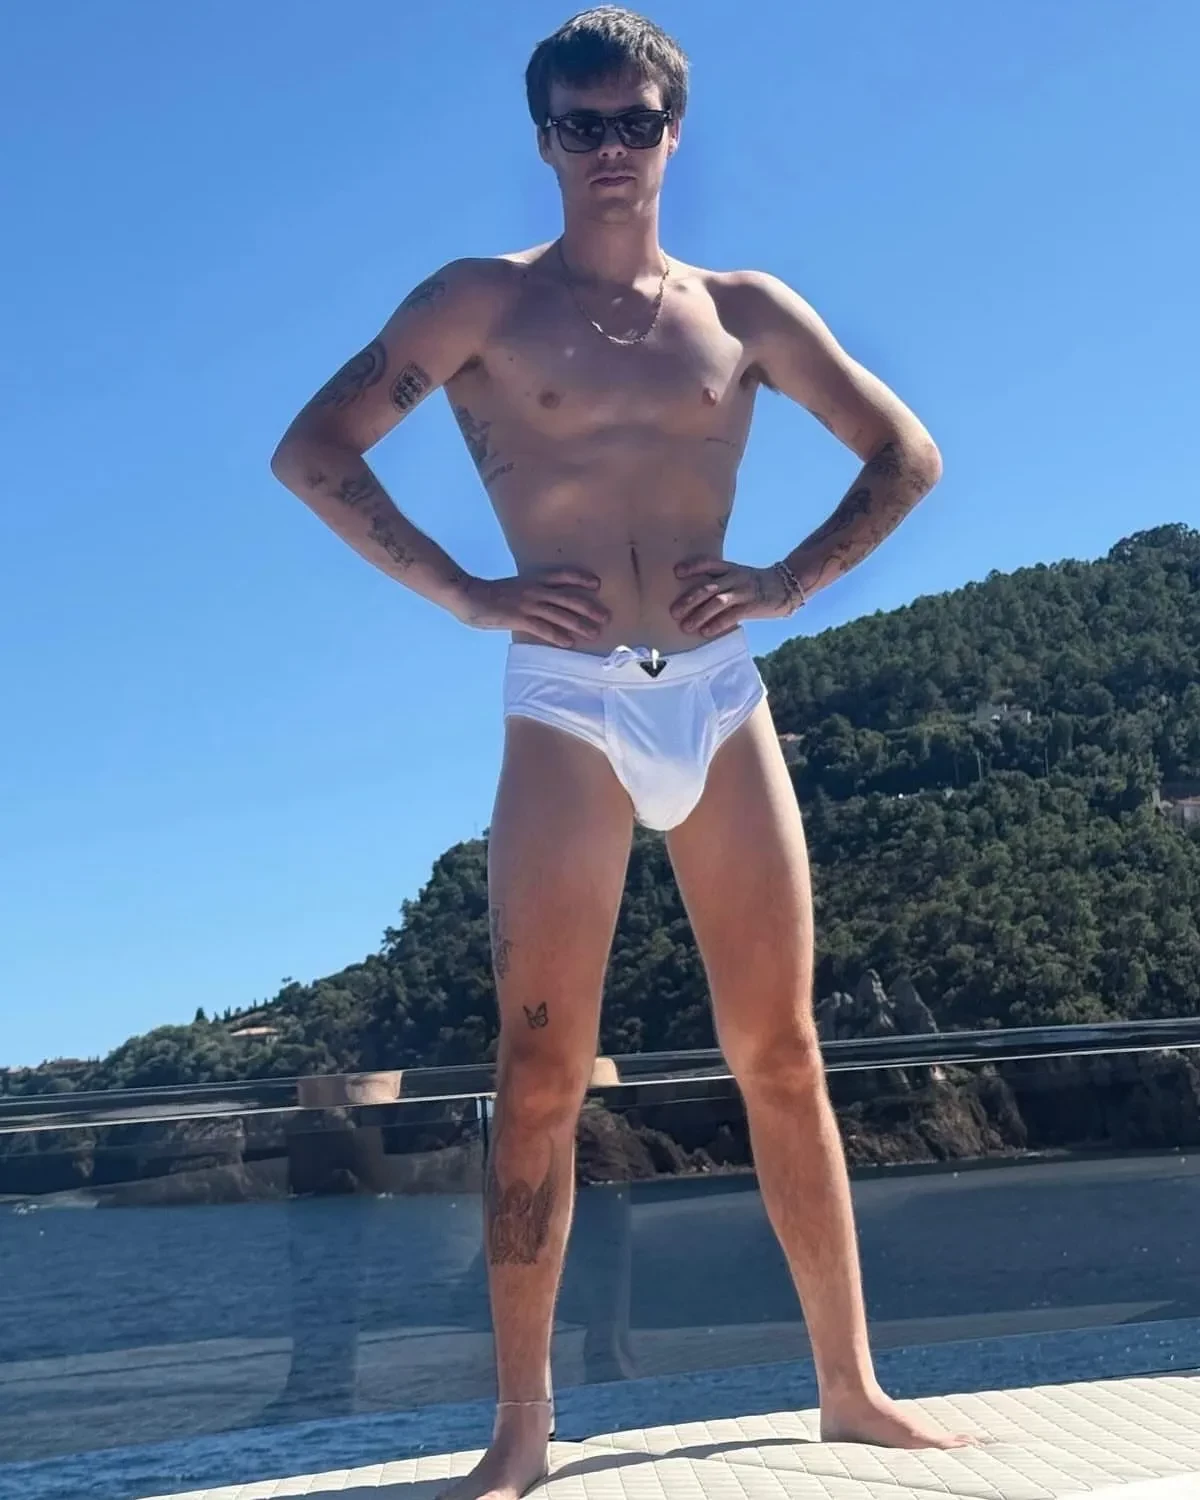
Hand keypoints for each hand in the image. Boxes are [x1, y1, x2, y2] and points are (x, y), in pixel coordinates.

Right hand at [455, 566, 610, 646]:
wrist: (466, 594)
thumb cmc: (488, 594)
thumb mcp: (513, 588)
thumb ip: (528, 593)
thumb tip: (540, 604)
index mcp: (533, 579)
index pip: (562, 576)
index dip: (580, 578)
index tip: (597, 584)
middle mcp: (534, 589)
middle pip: (568, 597)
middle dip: (589, 608)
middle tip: (606, 617)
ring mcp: (527, 603)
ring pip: (560, 614)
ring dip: (579, 624)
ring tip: (594, 633)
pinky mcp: (518, 618)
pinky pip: (542, 627)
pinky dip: (557, 635)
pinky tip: (569, 642)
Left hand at [669, 555, 793, 635]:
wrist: (786, 586)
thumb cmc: (755, 584)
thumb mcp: (738, 576)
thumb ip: (720, 582)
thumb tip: (694, 597)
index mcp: (730, 568)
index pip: (708, 563)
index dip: (693, 567)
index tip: (676, 572)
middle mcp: (735, 578)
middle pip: (707, 587)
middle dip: (688, 600)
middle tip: (673, 612)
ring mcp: (744, 591)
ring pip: (717, 602)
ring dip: (699, 615)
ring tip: (685, 626)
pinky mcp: (752, 606)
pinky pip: (732, 615)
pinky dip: (717, 624)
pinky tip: (705, 632)